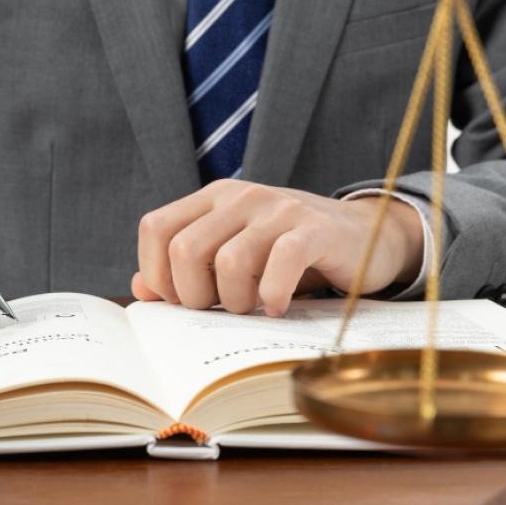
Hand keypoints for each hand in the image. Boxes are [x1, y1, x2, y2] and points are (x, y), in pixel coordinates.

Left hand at [132, 180, 423, 316]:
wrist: (364, 237)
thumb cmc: (286, 255)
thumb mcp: (231, 256)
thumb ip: (184, 270)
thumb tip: (141, 289)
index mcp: (213, 199)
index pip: (155, 228)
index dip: (157, 272)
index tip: (181, 299)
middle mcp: (241, 197)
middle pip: (184, 249)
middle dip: (194, 295)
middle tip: (219, 308)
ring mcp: (279, 209)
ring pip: (229, 261)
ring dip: (235, 300)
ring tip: (252, 307)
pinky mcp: (315, 230)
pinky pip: (280, 264)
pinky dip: (273, 295)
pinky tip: (278, 307)